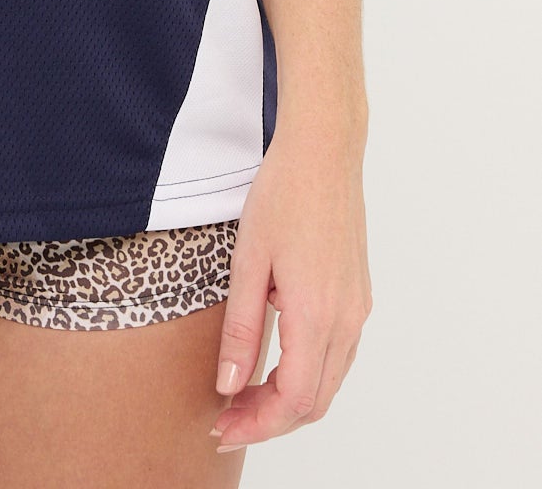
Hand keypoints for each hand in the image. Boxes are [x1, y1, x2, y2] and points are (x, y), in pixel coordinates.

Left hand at [209, 126, 372, 452]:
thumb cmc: (283, 195)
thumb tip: (228, 386)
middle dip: (270, 420)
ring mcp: (357, 309)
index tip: (222, 427)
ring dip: (288, 399)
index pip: (294, 400)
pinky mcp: (357, 296)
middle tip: (226, 418)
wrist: (324, 152)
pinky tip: (273, 362)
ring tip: (242, 394)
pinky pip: (337, 355)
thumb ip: (241, 330)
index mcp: (317, 314)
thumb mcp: (247, 262)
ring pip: (328, 381)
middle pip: (314, 401)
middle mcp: (346, 320)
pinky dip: (306, 373)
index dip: (258, 424)